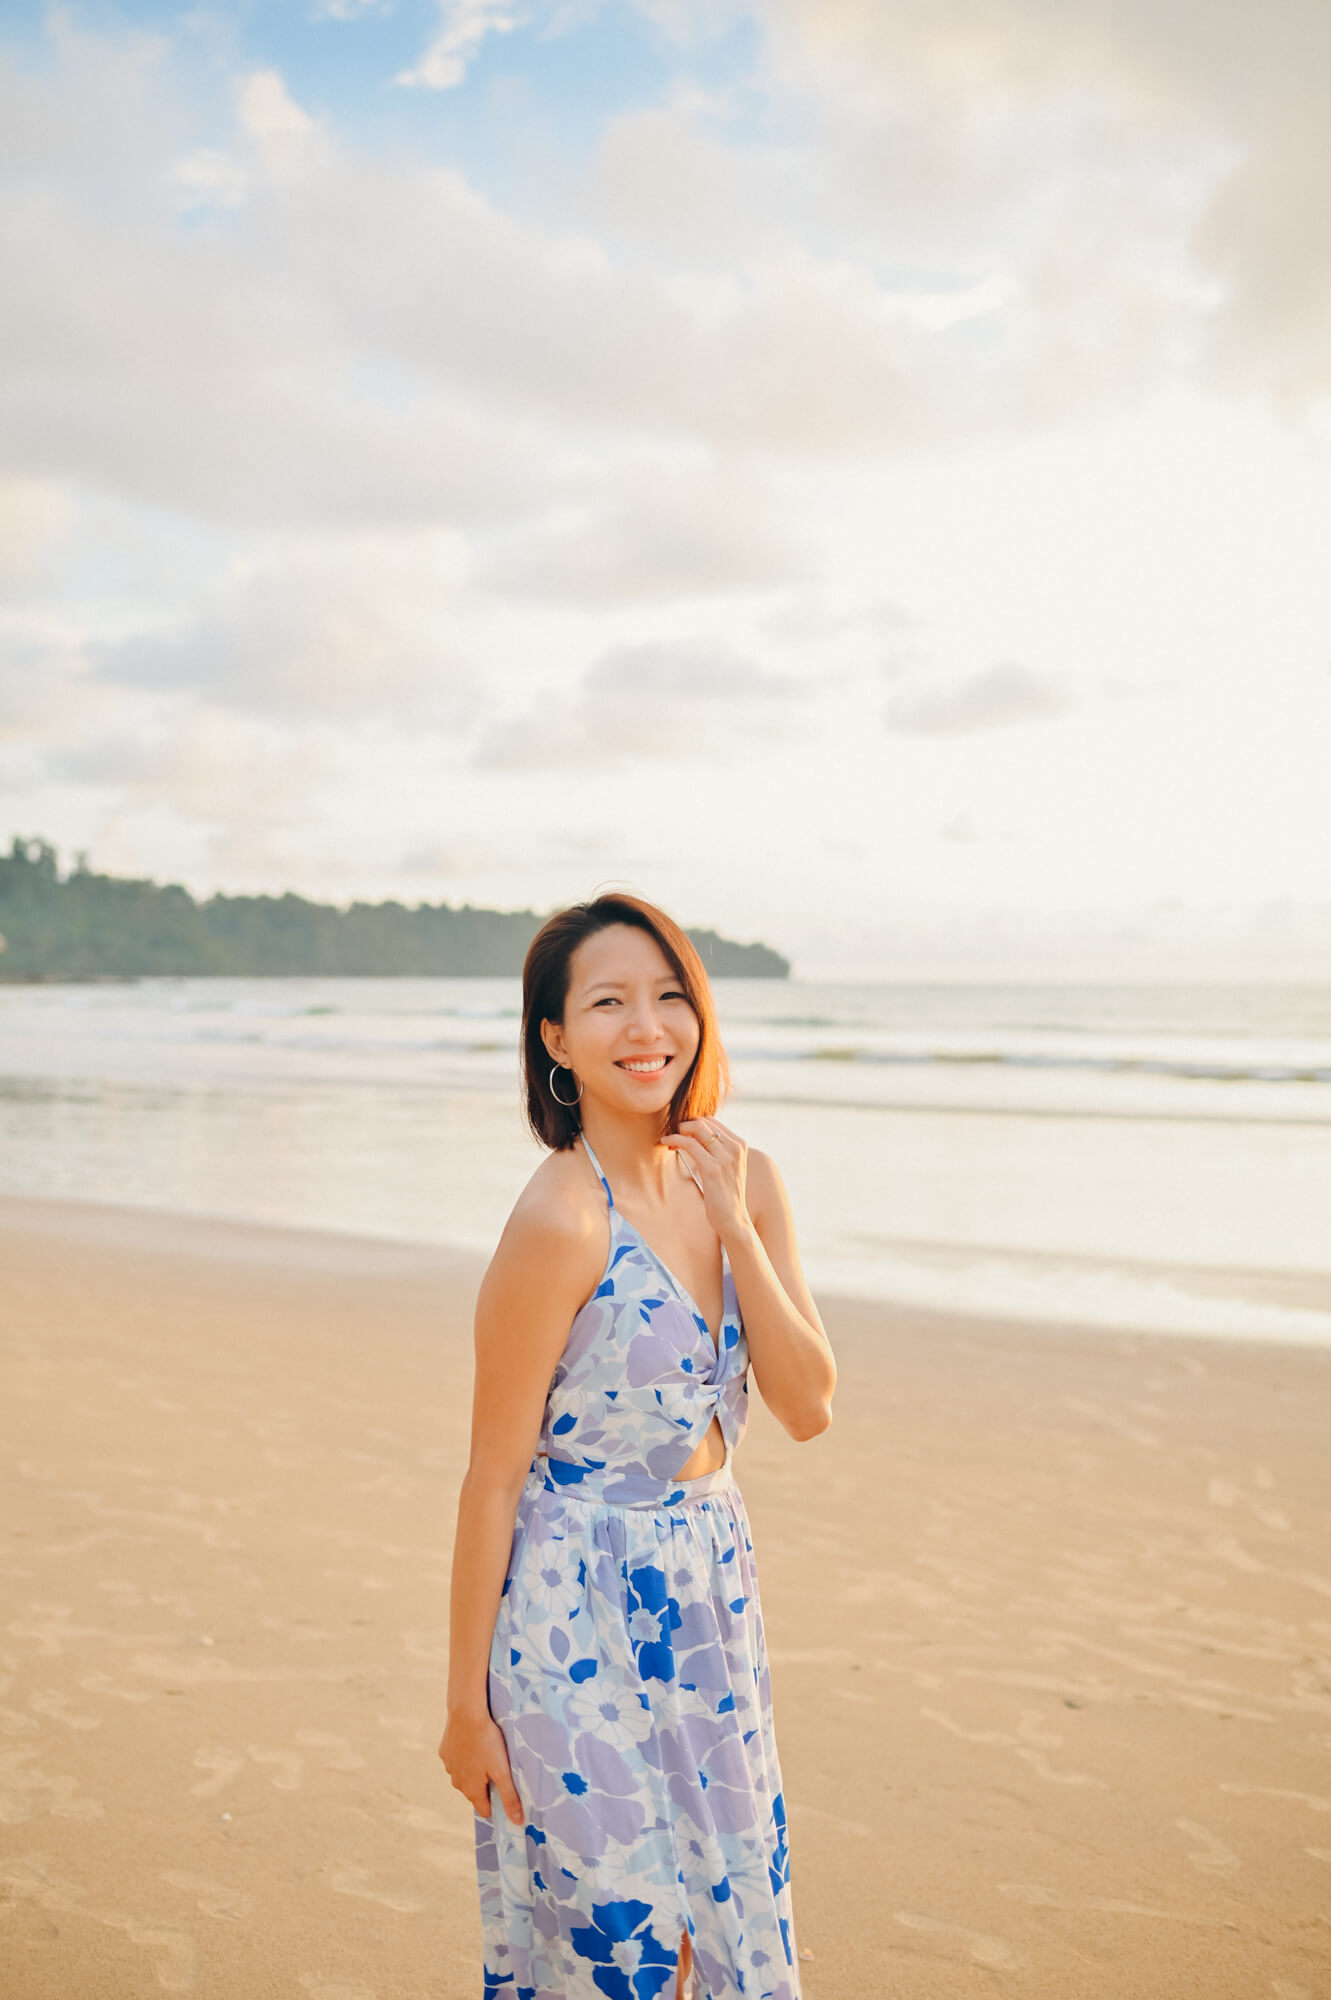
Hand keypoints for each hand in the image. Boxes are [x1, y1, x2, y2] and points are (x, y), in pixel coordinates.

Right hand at [438, 1706, 523, 1825]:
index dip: (497, 1803)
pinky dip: (465, 1756)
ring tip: (487, 1751)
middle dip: (487, 1784)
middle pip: (475, 1792)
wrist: (466, 1712)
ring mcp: (449, 1766)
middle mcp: (456, 1782)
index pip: (485, 1809)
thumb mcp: (502, 1770)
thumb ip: (510, 1797)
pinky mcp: (444, 1751)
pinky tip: (473, 1743)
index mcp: (471, 1790)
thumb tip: (518, 1822)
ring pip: (465, 1775)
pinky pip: (457, 1760)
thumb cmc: (487, 1741)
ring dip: (475, 1770)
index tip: (506, 1790)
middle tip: (499, 1765)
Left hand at [661, 1117, 749, 1244]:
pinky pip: (689, 1144)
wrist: (733, 1219)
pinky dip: (675, 1140)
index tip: (680, 1132)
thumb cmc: (726, 1194)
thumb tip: (696, 1134)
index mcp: (740, 1144)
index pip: (712, 1121)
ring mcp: (726, 1157)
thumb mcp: (727, 1166)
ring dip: (677, 1131)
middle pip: (703, 1121)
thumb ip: (718, 1150)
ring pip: (696, 1129)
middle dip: (684, 1125)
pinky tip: (666, 1144)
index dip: (692, 1123)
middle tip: (671, 1135)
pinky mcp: (713, 1168)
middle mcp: (735, 1147)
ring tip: (668, 1140)